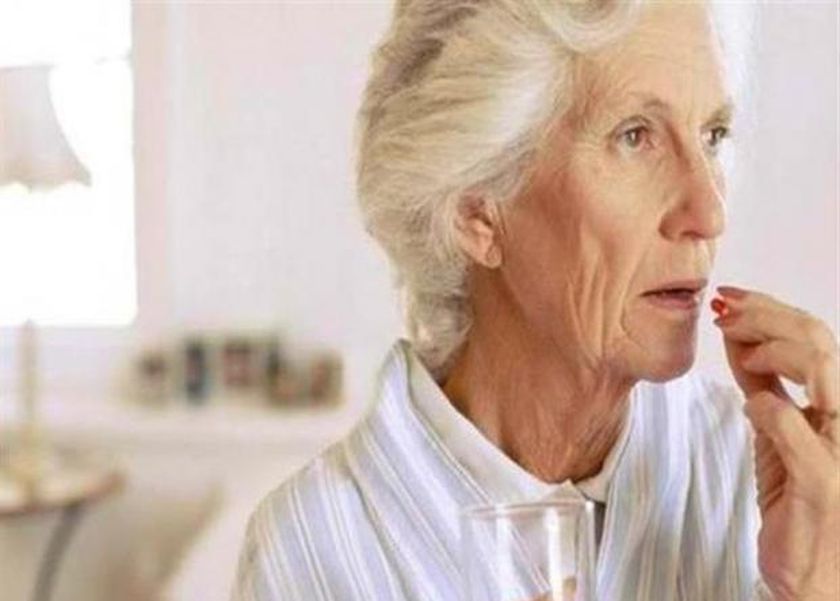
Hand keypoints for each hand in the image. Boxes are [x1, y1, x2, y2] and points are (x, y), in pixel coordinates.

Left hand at [711, 285, 839, 600]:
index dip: (768, 308)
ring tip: (741, 355)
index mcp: (833, 404)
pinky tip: (751, 408)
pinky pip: (794, 425)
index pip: (812, 336)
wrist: (813, 572)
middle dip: (764, 315)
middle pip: (817, 340)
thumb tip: (739, 338)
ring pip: (820, 367)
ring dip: (770, 348)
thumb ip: (762, 385)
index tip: (727, 297)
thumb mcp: (772, 431)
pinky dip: (767, 407)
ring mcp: (839, 447)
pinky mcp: (822, 480)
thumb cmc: (795, 502)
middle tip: (724, 313)